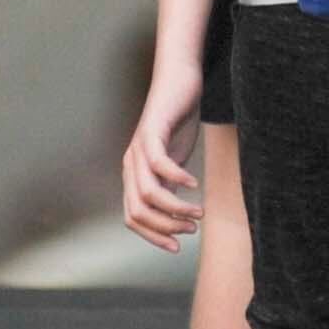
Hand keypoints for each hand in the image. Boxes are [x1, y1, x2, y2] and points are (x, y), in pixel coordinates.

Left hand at [121, 69, 206, 249]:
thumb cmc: (178, 122)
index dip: (153, 236)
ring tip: (198, 212)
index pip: (132, 219)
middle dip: (165, 227)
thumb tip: (176, 218)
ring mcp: (139, 148)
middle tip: (191, 228)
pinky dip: (177, 178)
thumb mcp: (173, 162)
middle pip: (137, 212)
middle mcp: (130, 164)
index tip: (177, 247)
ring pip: (147, 193)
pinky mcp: (152, 131)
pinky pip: (159, 164)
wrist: (179, 81)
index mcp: (133, 176)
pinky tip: (194, 184)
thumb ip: (169, 187)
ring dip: (174, 209)